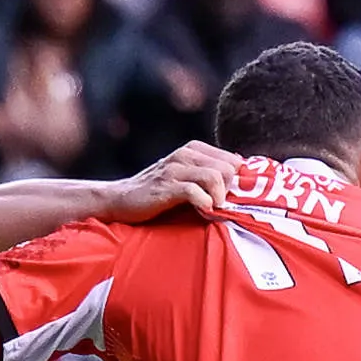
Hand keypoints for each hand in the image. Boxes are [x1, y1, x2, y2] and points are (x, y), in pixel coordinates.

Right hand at [113, 141, 238, 215]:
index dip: (238, 181)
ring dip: (219, 197)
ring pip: (214, 177)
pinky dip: (204, 204)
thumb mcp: (185, 176)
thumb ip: (208, 173)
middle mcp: (185, 155)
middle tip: (222, 205)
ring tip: (213, 208)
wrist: (120, 199)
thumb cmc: (157, 192)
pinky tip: (202, 211)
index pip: (233, 160)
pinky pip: (195, 192)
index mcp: (194, 150)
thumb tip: (240, 175)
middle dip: (231, 190)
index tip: (233, 197)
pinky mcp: (165, 186)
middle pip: (228, 168)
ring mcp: (175, 169)